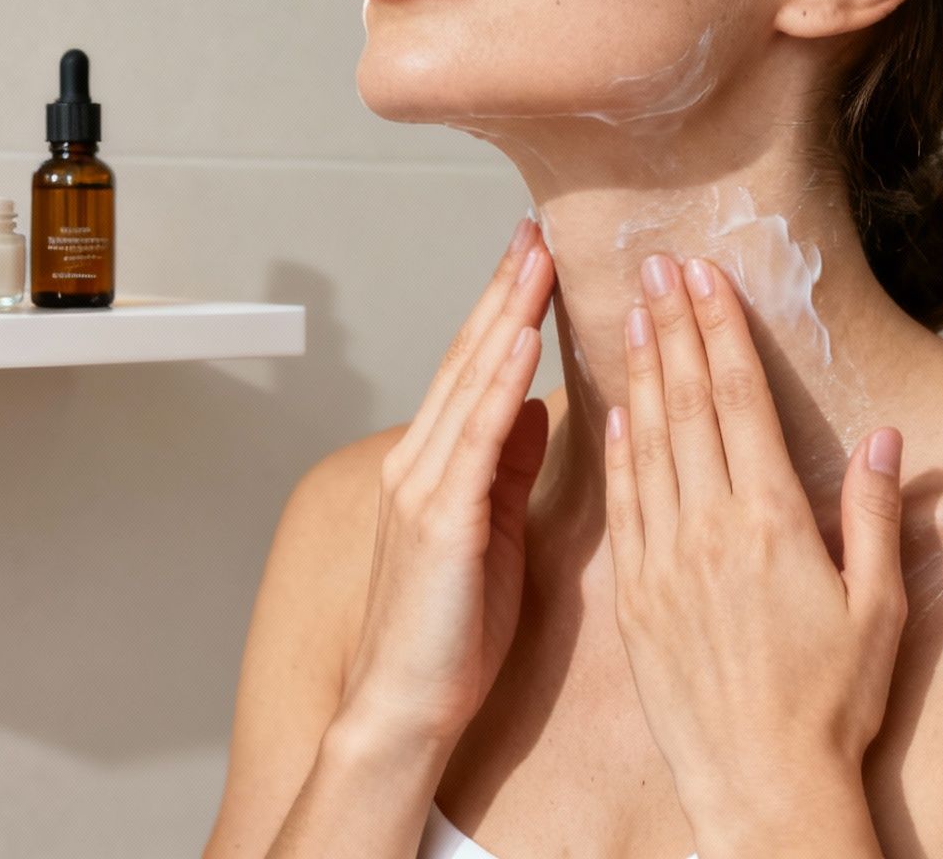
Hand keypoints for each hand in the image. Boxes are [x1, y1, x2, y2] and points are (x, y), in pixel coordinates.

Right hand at [337, 218, 557, 750]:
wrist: (405, 709)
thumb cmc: (451, 638)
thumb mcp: (495, 532)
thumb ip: (509, 466)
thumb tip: (536, 405)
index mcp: (434, 470)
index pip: (471, 372)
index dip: (502, 311)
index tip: (534, 260)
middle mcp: (419, 466)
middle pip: (465, 359)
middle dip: (503, 291)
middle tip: (536, 232)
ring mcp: (423, 488)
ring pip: (467, 382)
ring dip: (504, 315)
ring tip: (536, 261)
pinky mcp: (441, 519)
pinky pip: (476, 436)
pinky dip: (498, 381)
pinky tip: (522, 338)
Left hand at [603, 253, 908, 824]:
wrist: (762, 786)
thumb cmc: (834, 704)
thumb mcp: (879, 607)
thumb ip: (875, 515)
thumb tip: (885, 439)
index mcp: (772, 522)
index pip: (739, 401)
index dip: (719, 331)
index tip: (704, 276)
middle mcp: (710, 530)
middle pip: (685, 406)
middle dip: (671, 328)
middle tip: (656, 265)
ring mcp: (663, 563)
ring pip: (645, 445)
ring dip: (637, 374)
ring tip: (630, 314)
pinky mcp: (634, 598)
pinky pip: (620, 506)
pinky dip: (615, 451)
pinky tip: (611, 414)